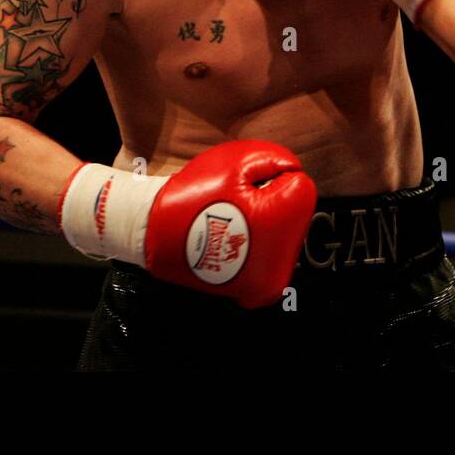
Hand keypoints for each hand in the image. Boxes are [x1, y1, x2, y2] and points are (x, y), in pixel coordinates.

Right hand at [58, 139, 316, 307]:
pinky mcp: (253, 293)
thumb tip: (296, 172)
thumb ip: (276, 161)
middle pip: (296, 217)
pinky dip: (256, 243)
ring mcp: (266, 288)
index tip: (248, 185)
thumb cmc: (194, 194)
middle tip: (235, 204)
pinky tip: (232, 236)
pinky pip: (269, 255)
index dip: (275, 179)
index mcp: (281, 234)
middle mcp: (278, 272)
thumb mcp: (237, 161)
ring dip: (266, 224)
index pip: (302, 190)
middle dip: (273, 203)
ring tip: (231, 220)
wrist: (152, 231)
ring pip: (284, 237)